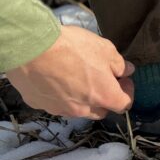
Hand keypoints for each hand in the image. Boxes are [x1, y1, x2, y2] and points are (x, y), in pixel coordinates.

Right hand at [6, 26, 133, 119]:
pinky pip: (55, 103)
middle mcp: (82, 109)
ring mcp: (59, 109)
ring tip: (77, 78)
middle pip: (100, 111)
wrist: (32, 49)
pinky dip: (59, 95)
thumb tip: (127, 71)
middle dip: (105, 98)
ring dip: (82, 99)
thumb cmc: (73, 48)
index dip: (127, 92)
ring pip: (77, 110)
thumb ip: (119, 64)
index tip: (123, 79)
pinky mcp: (39, 104)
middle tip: (101, 80)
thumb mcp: (105, 49)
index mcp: (103, 96)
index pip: (123, 105)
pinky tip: (55, 78)